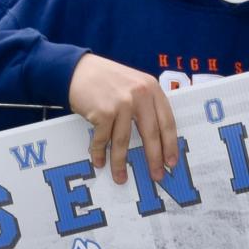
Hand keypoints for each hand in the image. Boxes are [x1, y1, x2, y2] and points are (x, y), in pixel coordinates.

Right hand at [68, 53, 178, 185]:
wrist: (77, 70)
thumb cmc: (106, 79)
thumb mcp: (134, 84)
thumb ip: (146, 103)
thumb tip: (156, 139)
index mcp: (151, 88)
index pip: (167, 121)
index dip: (170, 144)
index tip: (171, 162)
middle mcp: (139, 94)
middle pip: (151, 134)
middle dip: (154, 158)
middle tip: (157, 176)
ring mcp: (121, 103)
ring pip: (123, 141)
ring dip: (120, 163)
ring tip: (120, 178)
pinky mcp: (103, 111)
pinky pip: (103, 139)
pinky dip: (99, 152)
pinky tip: (99, 161)